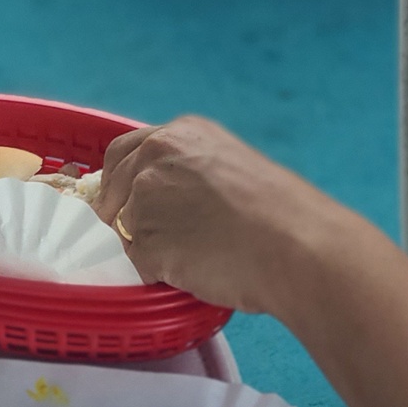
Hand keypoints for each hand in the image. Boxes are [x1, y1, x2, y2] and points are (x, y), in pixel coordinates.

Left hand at [91, 116, 363, 314]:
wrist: (296, 245)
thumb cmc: (281, 213)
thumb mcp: (231, 166)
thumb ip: (191, 172)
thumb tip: (169, 201)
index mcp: (182, 133)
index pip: (124, 153)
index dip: (122, 183)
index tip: (128, 203)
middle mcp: (156, 156)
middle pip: (111, 189)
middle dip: (119, 214)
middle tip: (146, 238)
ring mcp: (145, 198)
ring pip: (123, 230)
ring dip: (145, 246)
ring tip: (193, 256)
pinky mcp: (145, 241)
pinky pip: (135, 264)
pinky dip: (155, 273)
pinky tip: (192, 272)